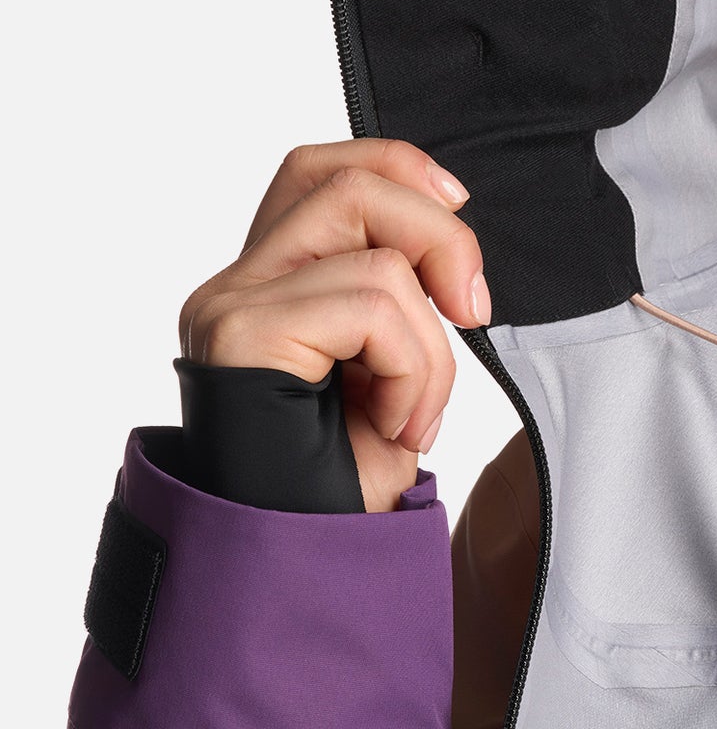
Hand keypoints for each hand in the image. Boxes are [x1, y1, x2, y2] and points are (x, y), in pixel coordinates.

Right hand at [178, 138, 488, 512]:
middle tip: (472, 312)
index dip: (397, 166)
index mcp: (272, 284)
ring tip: (411, 411)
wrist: (302, 562)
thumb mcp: (395, 368)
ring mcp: (231, 308)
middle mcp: (237, 286)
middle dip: (441, 237)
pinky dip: (412, 372)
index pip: (320, 170)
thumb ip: (402, 297)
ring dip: (431, 348)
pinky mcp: (241, 336)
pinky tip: (393, 425)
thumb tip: (454, 247)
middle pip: (348, 183)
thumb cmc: (346, 480)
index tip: (459, 203)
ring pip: (378, 257)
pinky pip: (373, 310)